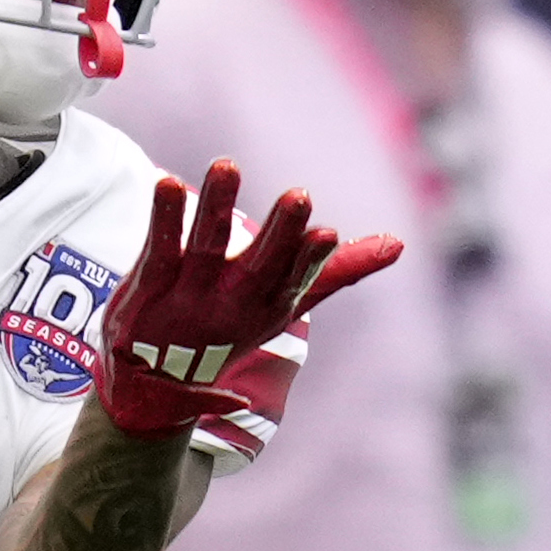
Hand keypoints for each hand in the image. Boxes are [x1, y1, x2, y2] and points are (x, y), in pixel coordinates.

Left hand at [97, 160, 401, 442]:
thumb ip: (337, 269)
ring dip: (217, 206)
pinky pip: (159, 248)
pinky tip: (166, 183)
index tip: (327, 233)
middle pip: (260, 266)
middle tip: (300, 195)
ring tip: (227, 165)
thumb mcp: (286, 301)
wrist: (157, 385)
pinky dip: (164, 217)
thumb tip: (400, 243)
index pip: (295, 279)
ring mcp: (190, 296)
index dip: (310, 258)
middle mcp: (234, 302)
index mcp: (272, 304)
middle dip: (280, 232)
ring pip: (205, 247)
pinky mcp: (150, 287)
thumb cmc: (231, 328)